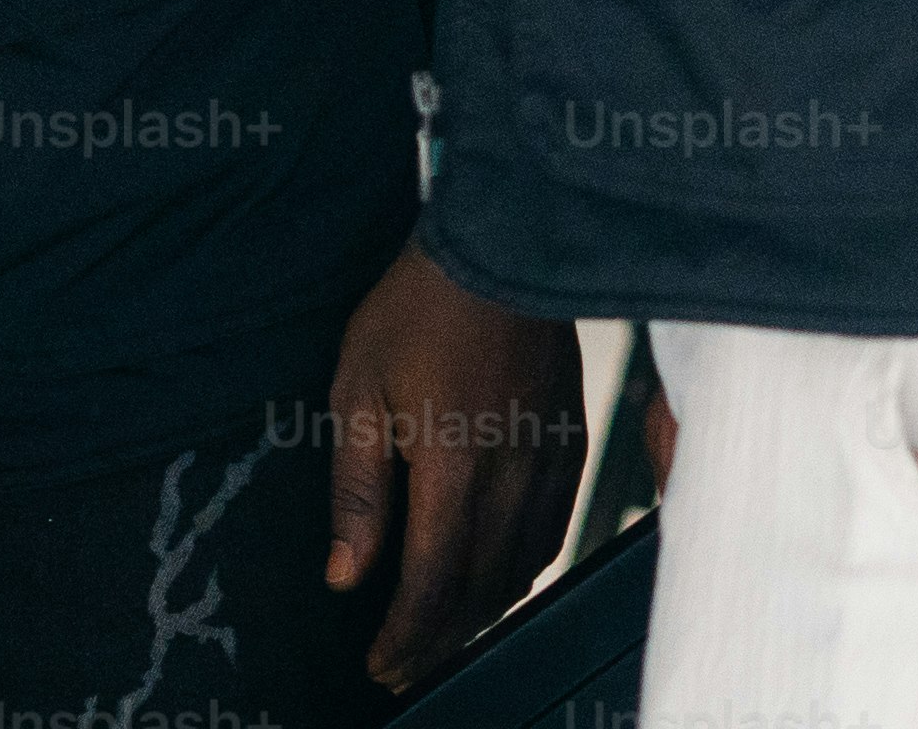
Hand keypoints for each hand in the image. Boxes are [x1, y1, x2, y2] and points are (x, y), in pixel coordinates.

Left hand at [319, 243, 584, 689]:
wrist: (502, 251)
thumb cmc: (417, 310)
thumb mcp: (357, 391)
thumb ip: (356, 492)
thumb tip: (345, 574)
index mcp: (454, 473)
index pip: (432, 587)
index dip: (405, 638)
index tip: (380, 666)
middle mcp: (512, 483)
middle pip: (478, 592)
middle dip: (438, 640)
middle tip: (403, 665)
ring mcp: (550, 467)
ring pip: (519, 571)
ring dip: (479, 612)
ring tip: (441, 632)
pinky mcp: (572, 448)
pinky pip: (552, 533)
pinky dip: (520, 570)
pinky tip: (496, 577)